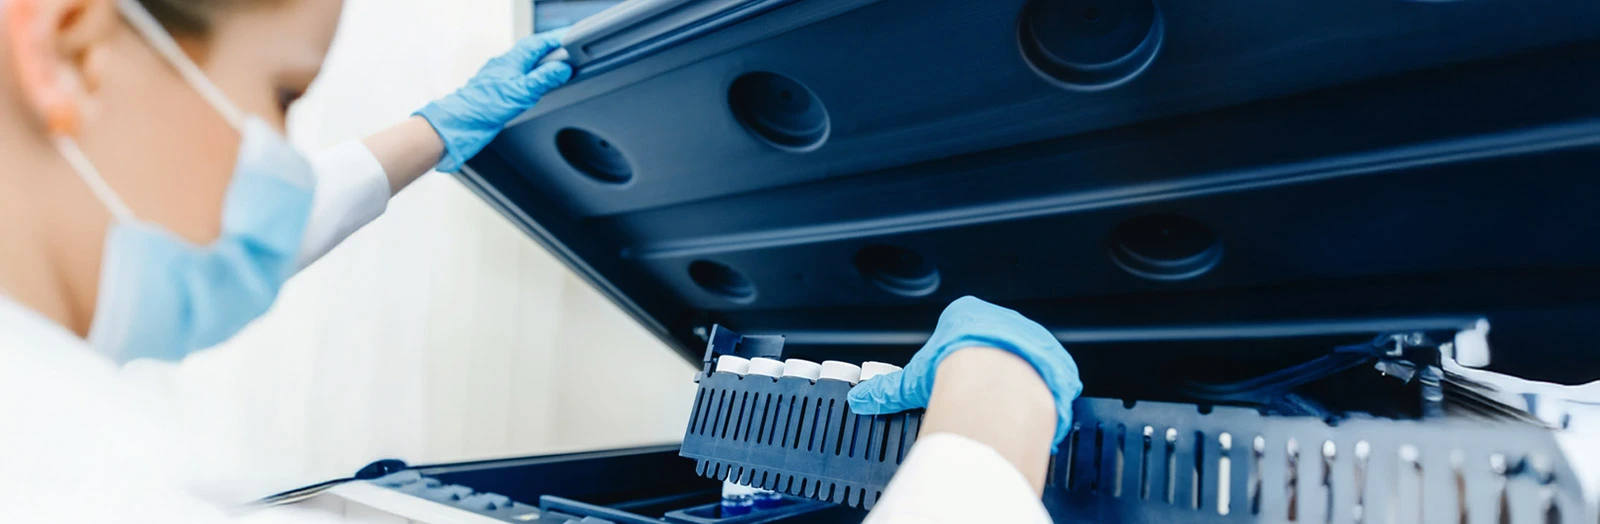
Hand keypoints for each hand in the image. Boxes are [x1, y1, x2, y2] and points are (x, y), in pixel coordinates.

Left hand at [415, 31, 572, 172]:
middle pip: (534, 51)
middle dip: (552, 52)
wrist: (462, 122)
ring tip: (557, 72)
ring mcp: (502, 76)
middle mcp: (507, 64)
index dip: (557, 40)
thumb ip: (545, 78)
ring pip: (527, 65)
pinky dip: (533, 79)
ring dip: (543, 66)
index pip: (540, 42)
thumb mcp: (523, 91)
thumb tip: (563, 69)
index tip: (572, 43)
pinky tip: (536, 89)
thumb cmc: (485, 105)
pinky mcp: (500, 90)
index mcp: (514, 59)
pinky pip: (521, 78)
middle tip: (568, 57)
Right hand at [847, 296, 1082, 445]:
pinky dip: (1040, 394)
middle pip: (994, 343)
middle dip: (986, 367)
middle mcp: (1003, 319)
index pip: (961, 329)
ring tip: (1002, 406)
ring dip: (1016, 379)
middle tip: (974, 395)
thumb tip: (860, 399)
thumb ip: (888, 390)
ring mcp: (1033, 338)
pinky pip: (1049, 377)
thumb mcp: (912, 380)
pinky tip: (1027, 410)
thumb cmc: (956, 369)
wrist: (998, 381)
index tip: (950, 374)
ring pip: (1025, 358)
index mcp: (968, 314)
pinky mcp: (1056, 361)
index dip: (954, 354)